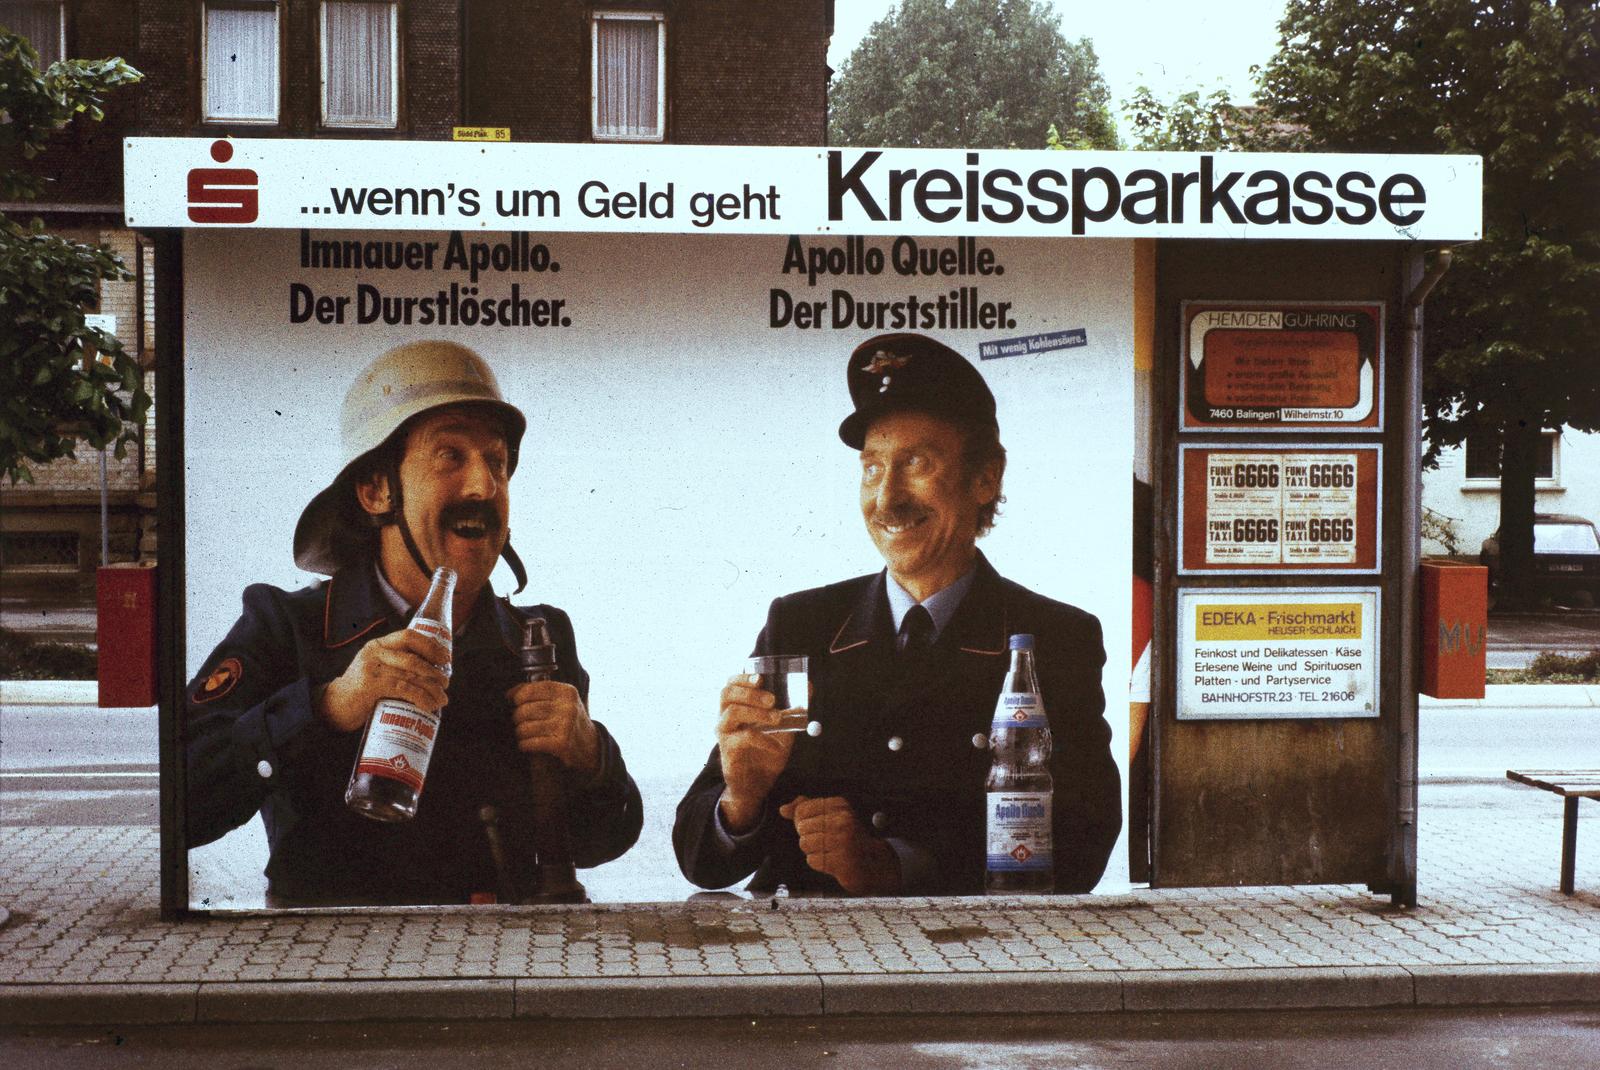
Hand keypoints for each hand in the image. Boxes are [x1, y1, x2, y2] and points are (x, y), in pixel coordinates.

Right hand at [317, 628, 449, 732]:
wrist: (334, 706)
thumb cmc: (363, 690)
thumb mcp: (379, 670)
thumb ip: (398, 666)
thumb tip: (433, 673)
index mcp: (379, 645)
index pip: (409, 636)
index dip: (430, 645)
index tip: (446, 658)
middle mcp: (374, 652)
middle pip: (412, 658)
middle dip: (434, 671)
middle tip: (446, 683)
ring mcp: (371, 668)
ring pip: (410, 675)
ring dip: (431, 688)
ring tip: (442, 698)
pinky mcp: (369, 685)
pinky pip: (402, 689)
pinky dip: (420, 697)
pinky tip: (429, 705)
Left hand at [505, 680, 601, 778]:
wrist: (590, 746)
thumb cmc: (568, 720)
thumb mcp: (562, 701)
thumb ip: (539, 693)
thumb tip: (509, 694)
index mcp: (567, 692)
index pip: (532, 689)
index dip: (518, 695)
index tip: (514, 701)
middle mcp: (568, 707)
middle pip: (525, 709)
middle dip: (517, 717)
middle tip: (519, 722)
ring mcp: (565, 725)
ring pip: (525, 727)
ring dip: (520, 733)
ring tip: (523, 734)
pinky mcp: (561, 744)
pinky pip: (530, 742)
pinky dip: (524, 744)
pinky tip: (526, 744)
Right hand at [715, 673, 795, 832]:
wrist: (758, 784)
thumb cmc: (767, 751)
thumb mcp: (784, 727)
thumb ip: (793, 708)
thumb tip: (809, 686)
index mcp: (736, 707)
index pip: (731, 684)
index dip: (743, 678)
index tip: (761, 677)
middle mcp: (726, 717)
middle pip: (727, 694)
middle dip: (750, 692)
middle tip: (772, 699)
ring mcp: (724, 733)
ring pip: (732, 712)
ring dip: (756, 712)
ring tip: (777, 718)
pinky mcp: (728, 750)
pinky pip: (743, 737)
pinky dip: (762, 739)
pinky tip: (775, 746)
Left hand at [778, 795, 901, 895]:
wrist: (872, 862)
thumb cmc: (846, 837)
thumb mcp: (830, 815)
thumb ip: (805, 808)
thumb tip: (783, 809)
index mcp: (839, 805)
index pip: (802, 810)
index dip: (801, 821)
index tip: (816, 827)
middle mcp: (843, 820)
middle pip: (802, 828)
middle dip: (808, 837)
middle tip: (824, 841)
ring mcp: (844, 841)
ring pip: (805, 844)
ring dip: (812, 851)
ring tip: (828, 850)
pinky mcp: (842, 861)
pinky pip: (813, 860)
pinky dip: (818, 863)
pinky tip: (831, 860)